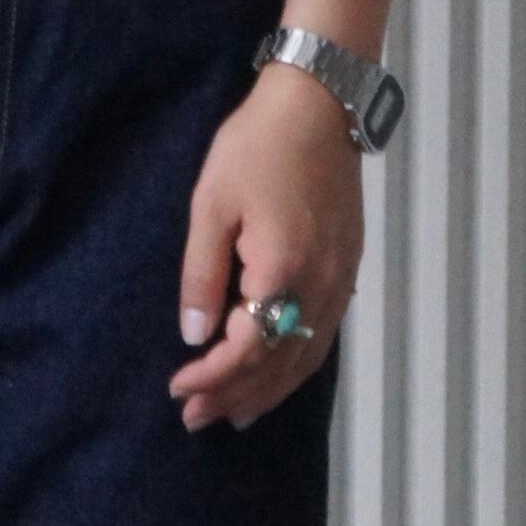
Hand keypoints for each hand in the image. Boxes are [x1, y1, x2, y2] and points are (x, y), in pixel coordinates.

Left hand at [168, 61, 364, 430]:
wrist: (318, 105)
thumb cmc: (257, 147)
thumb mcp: (212, 205)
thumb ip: (202, 275)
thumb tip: (193, 335)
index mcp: (282, 271)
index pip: (246, 349)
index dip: (211, 377)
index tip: (177, 389)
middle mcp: (319, 286)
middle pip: (278, 364)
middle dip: (234, 396)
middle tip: (195, 419)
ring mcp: (339, 280)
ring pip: (306, 358)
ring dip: (267, 392)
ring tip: (233, 415)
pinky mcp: (347, 269)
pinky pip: (323, 337)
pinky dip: (297, 367)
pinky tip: (278, 375)